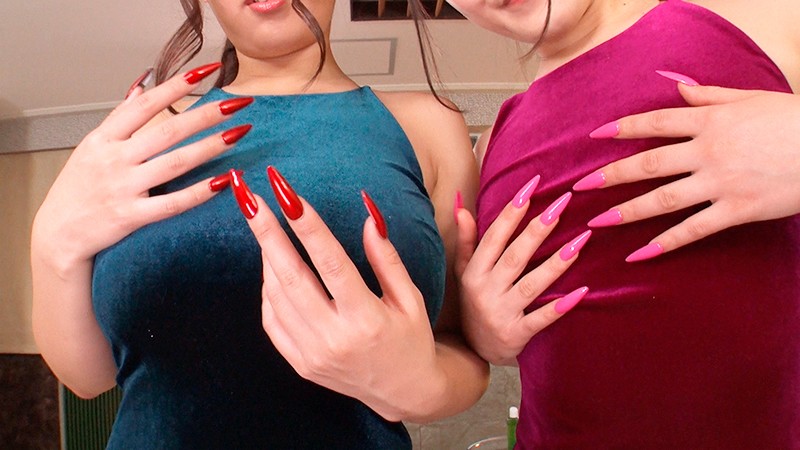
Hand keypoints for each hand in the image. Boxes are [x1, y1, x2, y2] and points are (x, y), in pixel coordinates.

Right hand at [32, 63, 252, 267]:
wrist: (58, 233)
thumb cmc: (78, 188)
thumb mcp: (91, 147)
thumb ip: (120, 118)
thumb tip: (143, 86)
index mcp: (104, 138)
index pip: (145, 105)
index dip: (177, 86)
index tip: (207, 71)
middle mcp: (114, 159)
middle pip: (167, 131)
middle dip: (205, 115)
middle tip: (237, 103)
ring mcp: (124, 188)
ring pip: (175, 163)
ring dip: (211, 147)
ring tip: (239, 134)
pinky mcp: (132, 216)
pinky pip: (173, 203)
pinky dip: (200, 192)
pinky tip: (225, 180)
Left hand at [233, 167, 444, 422]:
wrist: (404, 393)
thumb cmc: (412, 338)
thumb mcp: (409, 298)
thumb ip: (387, 258)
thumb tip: (368, 215)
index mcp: (367, 319)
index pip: (331, 262)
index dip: (308, 225)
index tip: (287, 193)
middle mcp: (335, 338)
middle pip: (291, 277)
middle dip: (267, 233)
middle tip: (248, 197)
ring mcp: (312, 354)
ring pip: (276, 296)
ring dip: (266, 256)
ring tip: (262, 222)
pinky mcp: (300, 364)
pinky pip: (272, 321)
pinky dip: (268, 289)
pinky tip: (272, 264)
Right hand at [455, 176, 589, 365]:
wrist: (474, 351)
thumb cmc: (474, 303)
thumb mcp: (464, 272)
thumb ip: (467, 240)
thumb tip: (462, 205)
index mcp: (474, 272)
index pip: (494, 236)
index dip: (512, 211)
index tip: (532, 186)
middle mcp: (485, 291)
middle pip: (515, 257)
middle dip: (538, 230)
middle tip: (562, 204)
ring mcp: (501, 313)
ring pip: (531, 285)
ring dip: (555, 264)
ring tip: (580, 241)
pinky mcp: (517, 335)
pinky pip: (541, 319)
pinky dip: (560, 307)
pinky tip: (581, 292)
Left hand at [578, 85, 799, 255]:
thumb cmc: (792, 119)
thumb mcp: (749, 98)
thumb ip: (708, 94)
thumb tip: (675, 84)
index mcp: (710, 120)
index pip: (656, 122)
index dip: (623, 128)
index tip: (595, 136)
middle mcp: (709, 151)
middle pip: (649, 163)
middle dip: (611, 175)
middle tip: (582, 186)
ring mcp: (721, 182)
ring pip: (663, 199)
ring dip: (626, 212)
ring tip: (599, 222)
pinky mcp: (737, 210)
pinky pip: (693, 230)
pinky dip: (665, 244)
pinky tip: (640, 255)